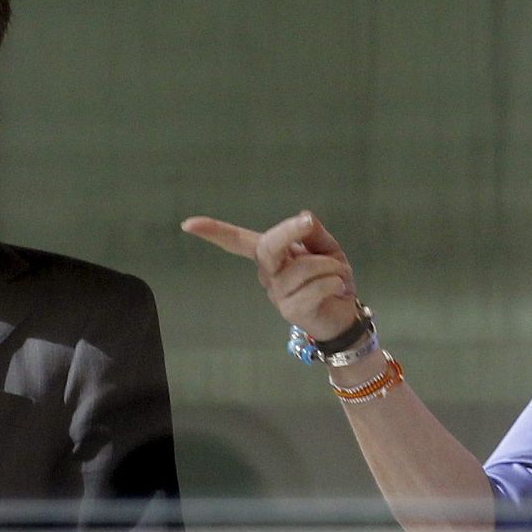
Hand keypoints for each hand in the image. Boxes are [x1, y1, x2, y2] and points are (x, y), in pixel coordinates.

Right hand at [182, 211, 360, 340]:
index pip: (238, 241)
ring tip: (337, 274)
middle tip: (308, 223)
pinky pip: (313, 288)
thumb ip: (313, 231)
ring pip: (302, 268)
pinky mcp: (290, 311)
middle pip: (267, 247)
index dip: (214, 231)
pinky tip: (337, 288)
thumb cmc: (330, 277)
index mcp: (271, 254)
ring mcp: (276, 294)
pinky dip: (333, 283)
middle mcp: (267, 273)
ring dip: (328, 266)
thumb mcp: (326, 247)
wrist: (344, 314)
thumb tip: (303, 217)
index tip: (187, 225)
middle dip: (289, 231)